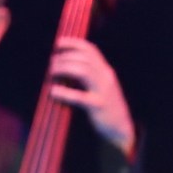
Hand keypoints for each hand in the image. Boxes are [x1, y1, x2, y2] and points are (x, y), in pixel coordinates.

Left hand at [48, 36, 135, 155]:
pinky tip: (53, 91)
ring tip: (51, 74)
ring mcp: (104, 91)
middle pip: (83, 58)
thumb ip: (87, 74)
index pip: (90, 49)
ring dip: (63, 69)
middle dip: (63, 58)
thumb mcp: (99, 86)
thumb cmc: (104, 106)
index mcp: (105, 71)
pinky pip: (79, 96)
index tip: (58, 43)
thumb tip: (61, 63)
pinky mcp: (99, 106)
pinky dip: (63, 92)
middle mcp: (106, 77)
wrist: (121, 129)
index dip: (73, 43)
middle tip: (50, 65)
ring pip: (82, 71)